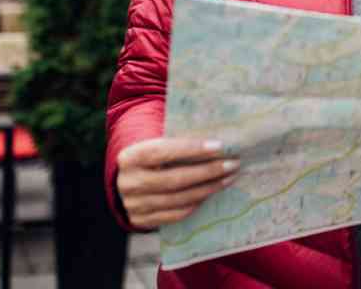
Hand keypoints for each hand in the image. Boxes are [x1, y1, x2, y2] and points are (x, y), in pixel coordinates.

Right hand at [116, 138, 238, 228]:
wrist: (131, 180)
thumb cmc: (154, 156)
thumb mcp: (158, 144)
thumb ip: (180, 141)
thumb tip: (218, 141)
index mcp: (130, 157)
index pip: (162, 151)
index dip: (191, 149)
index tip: (220, 146)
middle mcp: (128, 182)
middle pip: (174, 179)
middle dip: (207, 172)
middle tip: (232, 164)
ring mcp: (133, 204)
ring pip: (177, 199)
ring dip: (207, 189)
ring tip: (228, 178)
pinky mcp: (141, 220)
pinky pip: (175, 215)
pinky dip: (196, 204)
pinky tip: (211, 193)